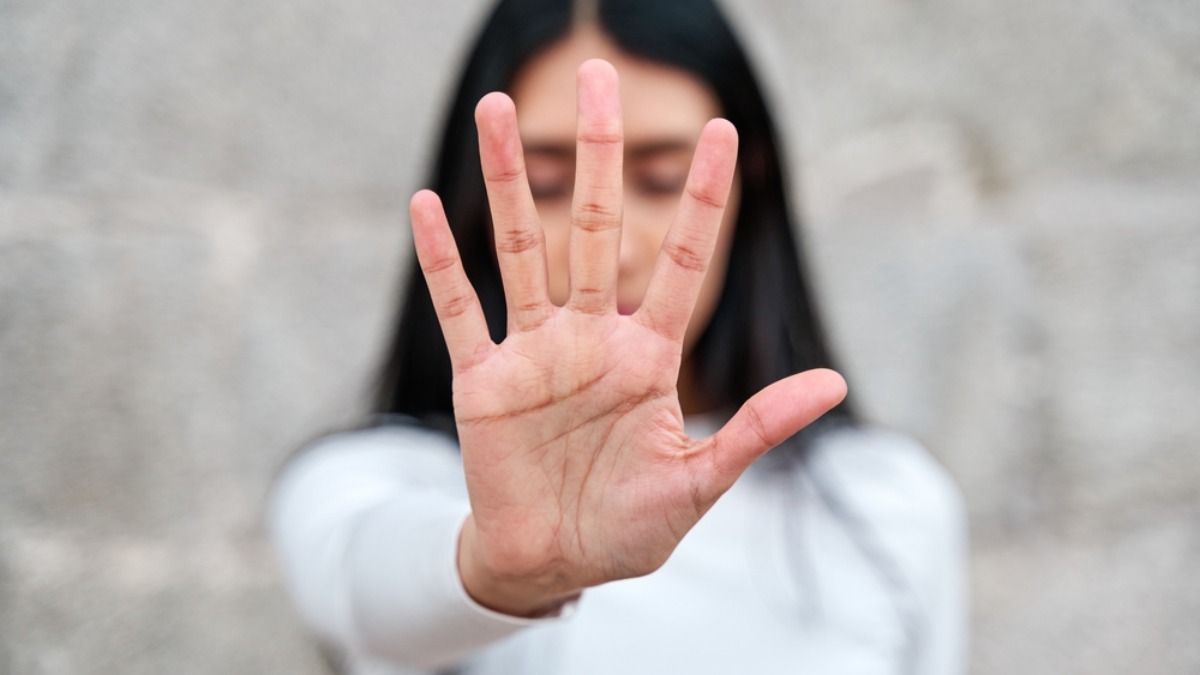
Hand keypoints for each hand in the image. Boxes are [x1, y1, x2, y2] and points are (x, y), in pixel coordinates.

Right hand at [409, 59, 846, 615]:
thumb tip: (837, 382)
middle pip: (597, 227)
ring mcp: (534, 354)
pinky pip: (460, 310)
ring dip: (510, 181)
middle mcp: (591, 338)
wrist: (553, 567)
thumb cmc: (628, 528)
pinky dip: (441, 262)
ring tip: (497, 108)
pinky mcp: (483, 382)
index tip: (722, 132)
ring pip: (521, 250)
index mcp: (649, 357)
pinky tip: (425, 203)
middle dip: (601, 152)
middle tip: (599, 74)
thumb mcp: (699, 484)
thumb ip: (758, 428)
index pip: (682, 261)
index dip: (701, 198)